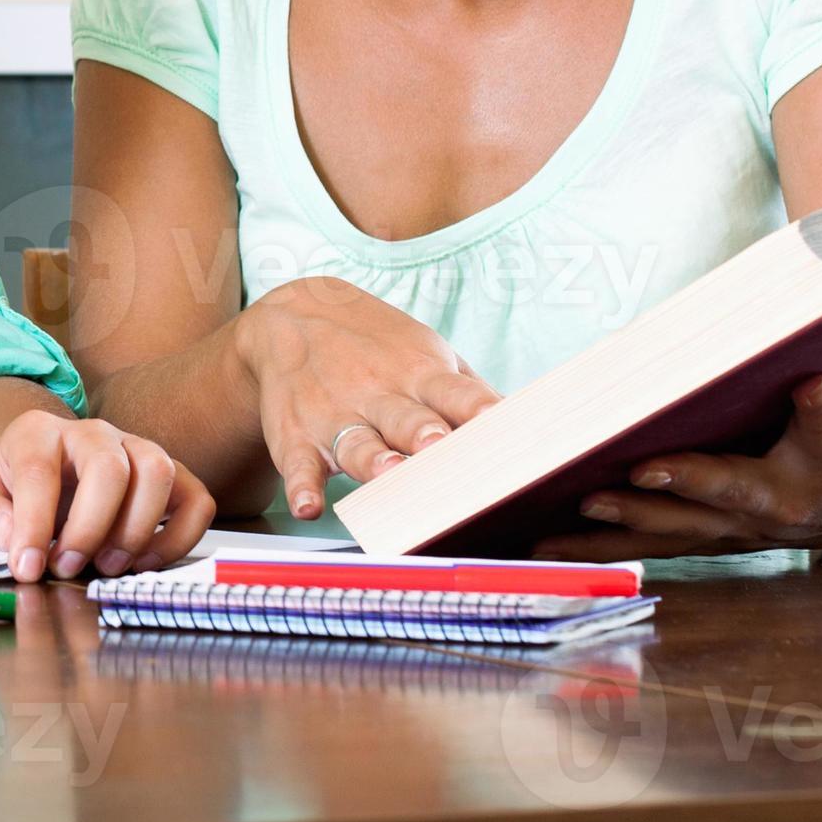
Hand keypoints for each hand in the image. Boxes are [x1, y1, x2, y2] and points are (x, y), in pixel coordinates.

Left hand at [0, 410, 215, 581]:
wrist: (42, 470)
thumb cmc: (11, 487)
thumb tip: (15, 538)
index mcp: (37, 433)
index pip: (39, 471)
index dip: (34, 524)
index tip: (28, 568)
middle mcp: (92, 432)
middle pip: (108, 466)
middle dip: (90, 527)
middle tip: (69, 568)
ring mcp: (136, 449)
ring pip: (158, 472)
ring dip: (135, 530)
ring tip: (107, 566)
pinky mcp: (171, 476)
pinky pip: (196, 499)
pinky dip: (178, 537)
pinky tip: (144, 563)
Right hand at [235, 277, 500, 519]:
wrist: (290, 316)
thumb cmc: (376, 348)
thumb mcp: (425, 354)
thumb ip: (470, 393)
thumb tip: (531, 427)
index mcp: (420, 373)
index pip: (458, 394)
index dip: (480, 410)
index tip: (503, 426)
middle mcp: (379, 394)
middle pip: (408, 419)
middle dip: (426, 435)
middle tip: (441, 446)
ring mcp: (336, 416)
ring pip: (358, 443)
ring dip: (373, 459)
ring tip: (387, 472)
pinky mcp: (297, 437)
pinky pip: (299, 465)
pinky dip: (301, 487)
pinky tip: (306, 506)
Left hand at [532, 376, 821, 560]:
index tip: (815, 385)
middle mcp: (786, 503)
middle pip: (735, 490)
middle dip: (690, 480)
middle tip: (645, 468)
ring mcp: (741, 530)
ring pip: (682, 527)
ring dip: (630, 517)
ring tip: (582, 504)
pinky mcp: (708, 540)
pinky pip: (650, 545)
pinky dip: (601, 546)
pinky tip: (547, 542)